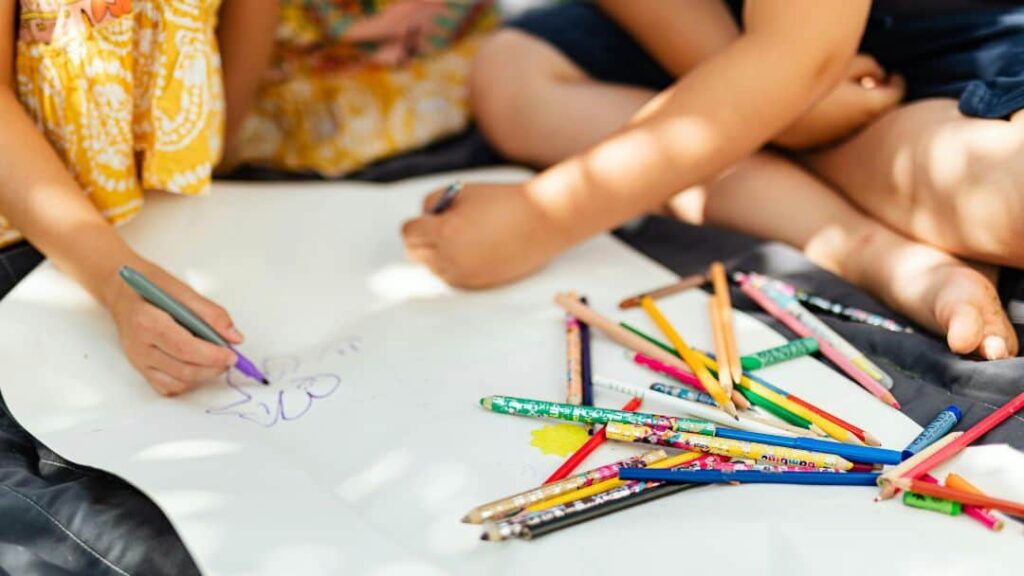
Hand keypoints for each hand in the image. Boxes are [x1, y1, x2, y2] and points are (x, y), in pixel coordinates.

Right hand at [104, 260, 241, 395]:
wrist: (121, 291)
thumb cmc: (151, 287)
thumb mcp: (182, 289)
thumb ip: (211, 314)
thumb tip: (235, 337)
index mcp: (147, 322)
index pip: (185, 348)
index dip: (213, 355)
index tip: (232, 353)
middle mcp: (139, 346)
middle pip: (183, 369)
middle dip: (213, 367)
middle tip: (230, 358)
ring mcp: (138, 361)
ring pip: (178, 382)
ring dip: (203, 376)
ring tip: (215, 360)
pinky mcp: (141, 369)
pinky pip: (168, 387)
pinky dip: (188, 381)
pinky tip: (196, 365)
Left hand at [401, 182, 570, 288]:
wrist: (543, 221)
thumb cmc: (503, 201)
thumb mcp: (462, 191)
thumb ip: (433, 203)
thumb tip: (423, 219)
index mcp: (444, 232)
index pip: (409, 233)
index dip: (417, 222)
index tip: (428, 218)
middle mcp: (450, 258)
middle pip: (415, 255)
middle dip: (422, 240)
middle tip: (439, 228)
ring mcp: (465, 274)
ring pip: (433, 268)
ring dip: (437, 254)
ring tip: (460, 238)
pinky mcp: (479, 284)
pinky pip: (453, 278)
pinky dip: (455, 266)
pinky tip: (473, 251)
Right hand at [774, 55, 905, 149]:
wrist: (767, 99)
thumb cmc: (810, 75)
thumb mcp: (845, 62)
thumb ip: (869, 67)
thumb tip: (878, 76)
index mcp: (869, 107)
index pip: (896, 95)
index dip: (897, 82)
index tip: (894, 75)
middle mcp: (854, 129)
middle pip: (874, 113)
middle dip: (874, 97)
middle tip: (867, 82)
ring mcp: (831, 140)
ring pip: (851, 124)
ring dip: (851, 111)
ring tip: (839, 94)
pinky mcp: (809, 146)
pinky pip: (828, 132)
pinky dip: (831, 121)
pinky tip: (816, 108)